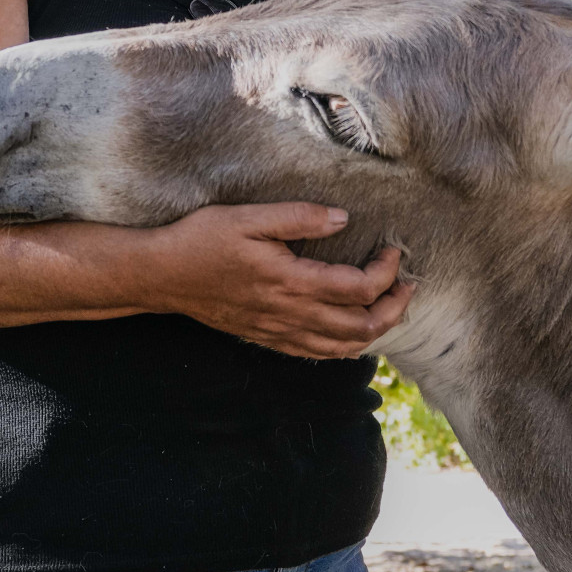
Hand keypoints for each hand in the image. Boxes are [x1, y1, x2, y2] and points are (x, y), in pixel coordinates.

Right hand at [139, 203, 413, 359]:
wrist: (162, 276)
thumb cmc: (202, 240)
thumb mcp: (248, 217)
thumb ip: (299, 217)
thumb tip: (343, 219)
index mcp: (290, 281)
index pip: (358, 288)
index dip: (386, 272)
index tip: (393, 249)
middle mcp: (290, 314)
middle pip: (361, 327)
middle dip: (395, 307)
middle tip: (408, 283)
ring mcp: (279, 331)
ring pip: (344, 348)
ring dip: (377, 330)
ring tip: (391, 306)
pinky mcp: (269, 338)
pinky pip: (319, 354)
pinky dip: (347, 346)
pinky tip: (353, 329)